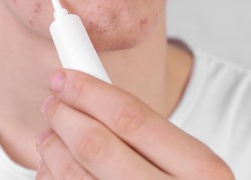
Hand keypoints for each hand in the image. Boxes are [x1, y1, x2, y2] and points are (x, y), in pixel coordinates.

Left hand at [36, 70, 233, 179]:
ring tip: (50, 135)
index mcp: (200, 169)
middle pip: (96, 146)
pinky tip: (54, 166)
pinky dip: (52, 175)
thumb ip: (144, 129)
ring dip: (52, 148)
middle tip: (51, 103)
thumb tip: (87, 91)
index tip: (65, 79)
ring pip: (74, 175)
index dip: (89, 92)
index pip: (131, 117)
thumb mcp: (185, 159)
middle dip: (64, 116)